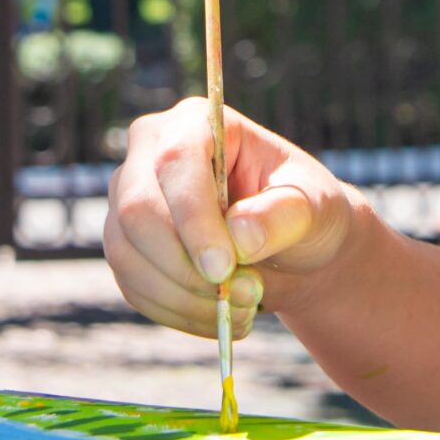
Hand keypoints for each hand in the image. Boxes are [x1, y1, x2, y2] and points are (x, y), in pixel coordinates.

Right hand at [102, 97, 360, 338]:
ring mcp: (128, 200)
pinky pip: (134, 287)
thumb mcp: (313, 206)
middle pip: (138, 211)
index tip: (223, 269)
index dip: (193, 217)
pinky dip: (177, 312)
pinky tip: (220, 317)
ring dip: (185, 297)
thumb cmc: (303, 211)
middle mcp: (149, 153)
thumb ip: (281, 216)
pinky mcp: (126, 246)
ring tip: (243, 311)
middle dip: (188, 267)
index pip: (175, 161)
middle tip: (246, 297)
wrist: (290, 248)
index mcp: (196, 122)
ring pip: (127, 255)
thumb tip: (239, 236)